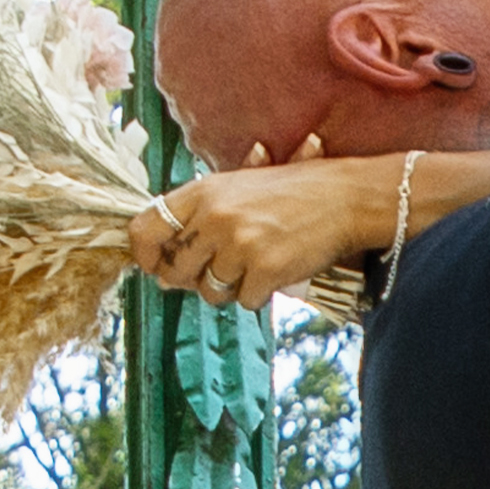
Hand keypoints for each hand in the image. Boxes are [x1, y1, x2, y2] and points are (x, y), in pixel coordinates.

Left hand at [127, 149, 408, 310]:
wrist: (344, 198)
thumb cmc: (291, 193)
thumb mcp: (238, 187)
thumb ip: (197, 220)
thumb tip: (161, 270)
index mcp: (202, 192)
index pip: (145, 229)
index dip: (144, 255)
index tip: (155, 267)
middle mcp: (214, 218)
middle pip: (175, 272)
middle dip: (193, 280)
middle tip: (219, 270)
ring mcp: (239, 244)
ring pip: (211, 292)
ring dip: (231, 288)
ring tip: (255, 264)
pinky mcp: (264, 270)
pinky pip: (245, 301)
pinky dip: (260, 293)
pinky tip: (277, 270)